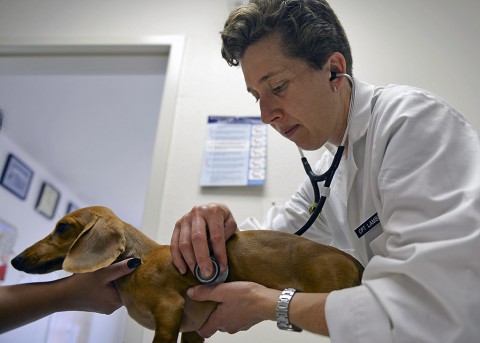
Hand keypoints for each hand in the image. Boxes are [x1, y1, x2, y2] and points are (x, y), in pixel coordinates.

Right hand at [0, 258, 139, 333]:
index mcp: (117, 301)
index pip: (133, 287)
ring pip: (116, 291)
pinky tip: (105, 276)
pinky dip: (108, 285)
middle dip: (125, 277)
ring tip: (115, 267)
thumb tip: (137, 262)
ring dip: (116, 280)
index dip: (134, 275)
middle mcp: (113, 307)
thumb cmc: (81, 283)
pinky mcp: (98, 304)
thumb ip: (120, 268)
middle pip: (125, 289)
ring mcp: (105, 307)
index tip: (134, 263)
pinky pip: (108, 293)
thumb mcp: (102, 273)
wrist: (60, 296)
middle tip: (125, 263)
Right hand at [170, 203, 237, 277]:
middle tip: (207, 274)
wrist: (212, 209)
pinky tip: (183, 270)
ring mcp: (185, 218)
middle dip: (202, 259)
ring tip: (197, 273)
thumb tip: (218, 257)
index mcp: (214, 211)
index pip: (216, 236)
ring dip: (190, 261)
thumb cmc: (223, 220)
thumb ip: (227, 236)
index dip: (219, 253)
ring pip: (184, 243)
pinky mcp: (177, 225)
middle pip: (197, 239)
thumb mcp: (230, 224)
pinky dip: (178, 259)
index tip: (222, 267)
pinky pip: (174, 244)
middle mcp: (198, 212)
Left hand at [187, 281, 277, 337]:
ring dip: (226, 312)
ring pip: (227, 321)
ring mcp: (239, 325)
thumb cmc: (247, 297)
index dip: (199, 325)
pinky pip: (238, 317)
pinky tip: (239, 300)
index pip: (204, 332)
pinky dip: (236, 311)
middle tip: (213, 301)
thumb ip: (205, 292)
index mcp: (219, 321)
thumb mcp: (222, 290)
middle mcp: (228, 326)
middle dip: (213, 314)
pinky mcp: (249, 321)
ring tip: (227, 298)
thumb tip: (191, 293)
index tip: (197, 316)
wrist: (269, 302)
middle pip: (216, 325)